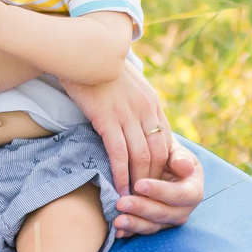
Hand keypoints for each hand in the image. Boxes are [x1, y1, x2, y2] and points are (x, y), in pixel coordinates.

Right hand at [56, 64, 174, 195]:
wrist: (85, 50)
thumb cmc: (102, 69)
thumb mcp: (130, 85)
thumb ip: (138, 105)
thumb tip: (138, 125)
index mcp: (153, 104)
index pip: (167, 142)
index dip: (163, 167)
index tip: (157, 184)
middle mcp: (146, 110)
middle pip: (158, 154)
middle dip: (154, 180)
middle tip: (146, 199)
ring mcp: (128, 114)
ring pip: (141, 157)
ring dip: (139, 182)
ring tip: (134, 201)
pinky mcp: (107, 118)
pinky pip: (119, 152)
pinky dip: (121, 174)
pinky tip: (118, 188)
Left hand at [113, 142, 201, 238]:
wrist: (160, 163)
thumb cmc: (169, 154)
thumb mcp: (176, 151)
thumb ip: (180, 157)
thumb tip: (185, 166)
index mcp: (193, 190)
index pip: (179, 194)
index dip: (160, 191)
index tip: (138, 185)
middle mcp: (184, 209)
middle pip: (165, 213)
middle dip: (142, 209)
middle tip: (121, 203)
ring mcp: (170, 219)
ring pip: (153, 225)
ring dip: (134, 224)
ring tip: (117, 220)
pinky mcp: (155, 225)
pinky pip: (142, 230)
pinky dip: (129, 231)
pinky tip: (117, 231)